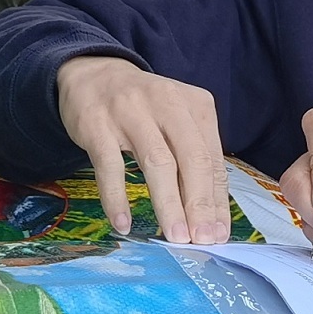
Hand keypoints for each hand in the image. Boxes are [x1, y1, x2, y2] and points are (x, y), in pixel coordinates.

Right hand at [55, 55, 228, 243]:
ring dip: (168, 204)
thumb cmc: (145, 108)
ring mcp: (131, 113)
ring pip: (157, 163)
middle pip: (191, 159)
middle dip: (199, 204)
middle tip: (202, 239)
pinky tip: (124, 224)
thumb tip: (209, 214)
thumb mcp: (178, 120)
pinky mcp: (97, 125)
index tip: (219, 233)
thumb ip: (194, 159)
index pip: (212, 159)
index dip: (217, 200)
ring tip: (176, 236)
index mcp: (196, 105)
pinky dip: (117, 198)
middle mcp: (168, 104)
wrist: (92, 74)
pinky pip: (110, 167)